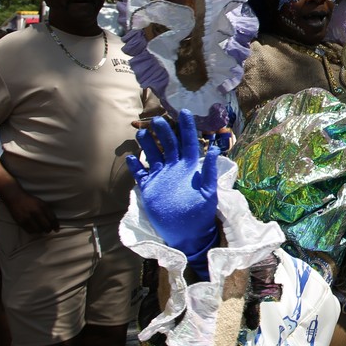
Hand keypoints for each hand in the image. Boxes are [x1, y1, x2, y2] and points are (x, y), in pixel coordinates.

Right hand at [2, 186, 59, 234]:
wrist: (16, 198)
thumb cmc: (30, 201)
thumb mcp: (42, 203)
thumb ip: (48, 212)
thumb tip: (54, 223)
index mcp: (42, 206)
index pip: (52, 219)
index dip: (56, 225)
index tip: (57, 229)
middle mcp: (36, 212)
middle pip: (46, 226)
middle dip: (49, 229)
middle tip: (49, 230)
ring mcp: (28, 217)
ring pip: (38, 230)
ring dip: (41, 231)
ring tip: (41, 229)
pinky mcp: (21, 222)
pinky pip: (30, 231)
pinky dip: (33, 231)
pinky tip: (34, 229)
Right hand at [126, 109, 220, 275]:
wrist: (187, 233)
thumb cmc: (201, 213)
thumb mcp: (209, 192)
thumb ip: (210, 171)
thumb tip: (215, 149)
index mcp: (191, 167)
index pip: (190, 142)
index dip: (187, 127)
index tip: (185, 111)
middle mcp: (175, 168)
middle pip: (168, 144)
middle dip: (164, 131)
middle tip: (158, 120)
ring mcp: (161, 177)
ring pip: (153, 155)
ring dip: (148, 144)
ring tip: (142, 133)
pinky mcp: (149, 188)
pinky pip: (141, 174)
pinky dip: (135, 167)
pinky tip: (130, 158)